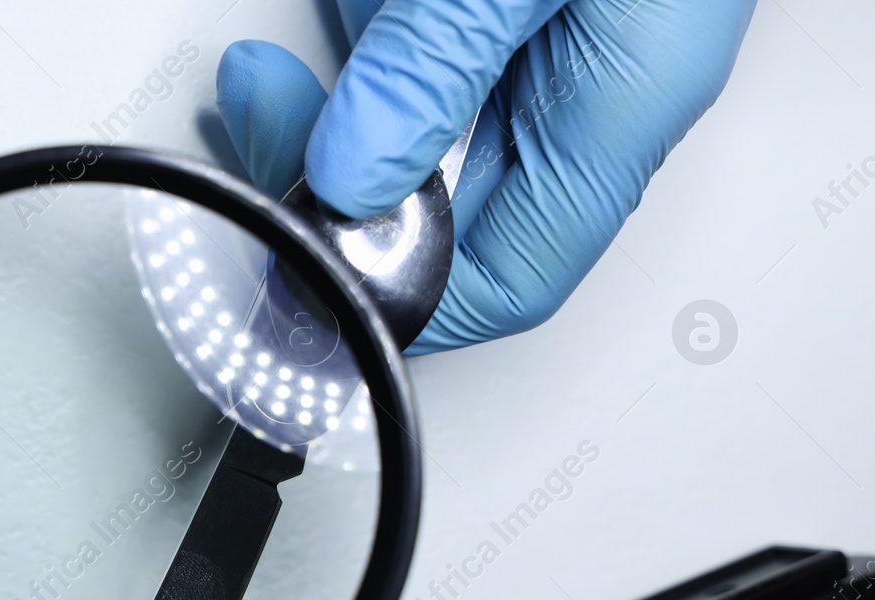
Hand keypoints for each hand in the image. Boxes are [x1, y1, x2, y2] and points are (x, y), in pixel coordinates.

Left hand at [217, 0, 755, 353]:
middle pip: (435, 185)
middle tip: (260, 102)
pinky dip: (368, 7)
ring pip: (408, 98)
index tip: (298, 261)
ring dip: (349, 56)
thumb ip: (434, 70)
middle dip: (333, 147)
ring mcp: (538, 29)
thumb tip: (352, 174)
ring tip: (320, 24)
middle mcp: (583, 83)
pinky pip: (412, 23)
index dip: (397, 295)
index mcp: (615, 110)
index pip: (502, 278)